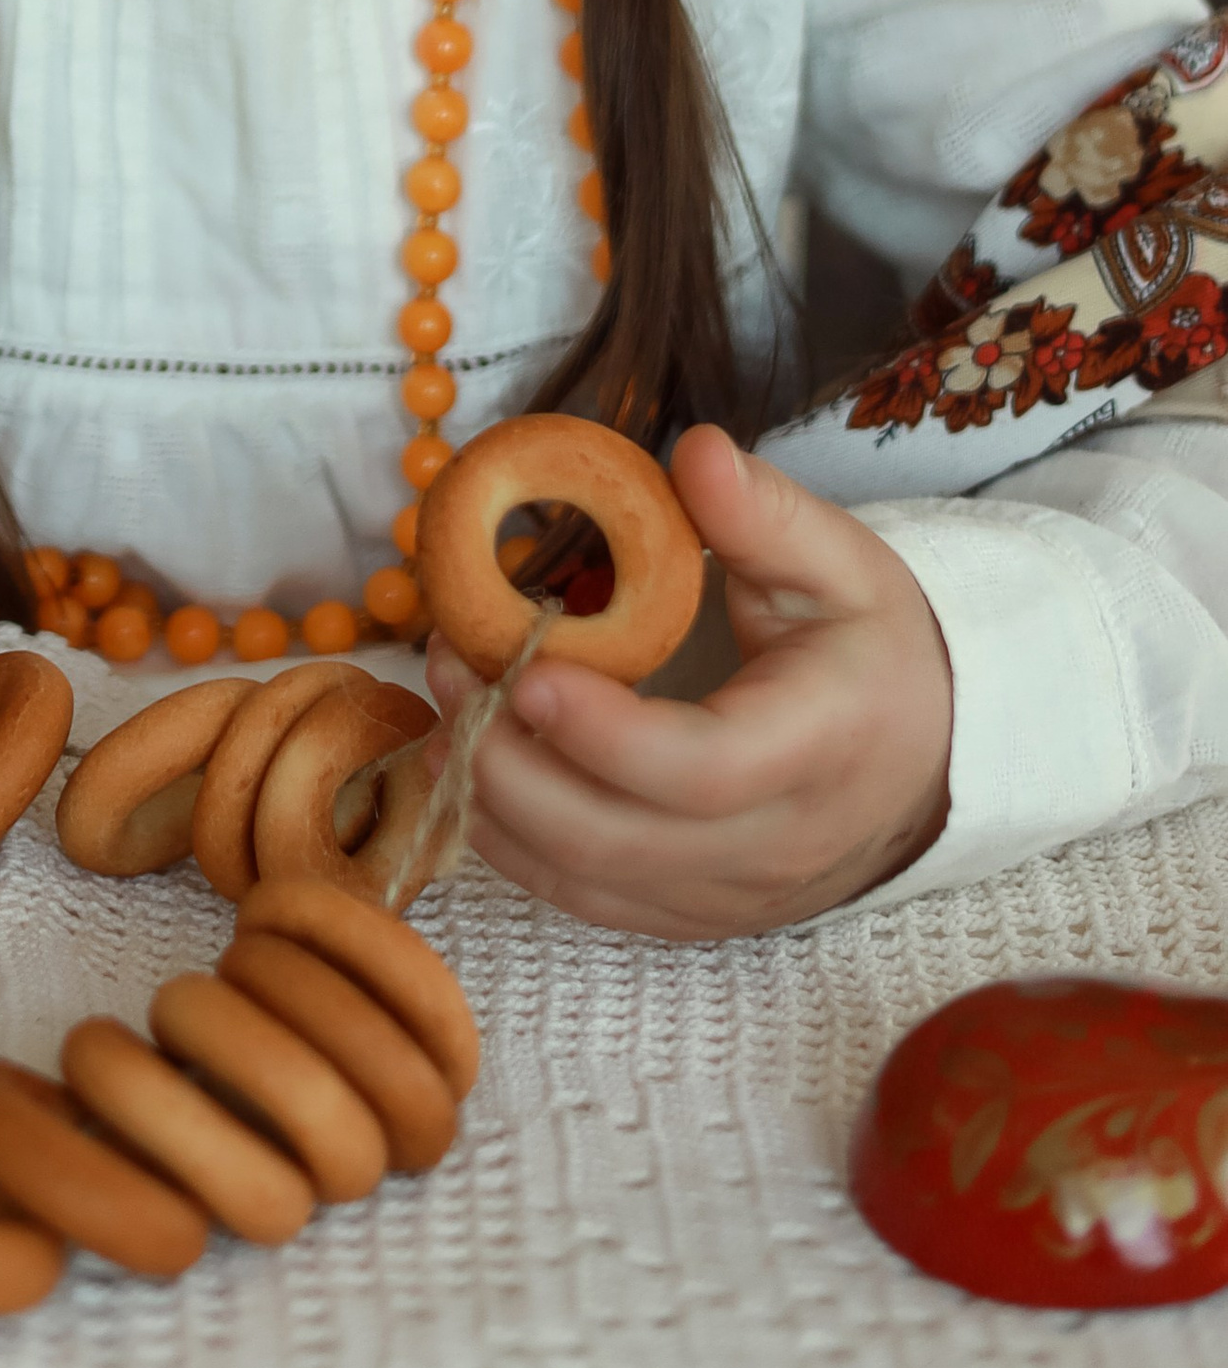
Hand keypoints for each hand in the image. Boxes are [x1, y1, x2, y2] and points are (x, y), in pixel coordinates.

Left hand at [420, 424, 953, 938]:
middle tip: (448, 663)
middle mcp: (774, 844)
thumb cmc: (872, 650)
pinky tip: (471, 766)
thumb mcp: (844, 563)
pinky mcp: (690, 915)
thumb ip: (766, 513)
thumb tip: (695, 452)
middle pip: (618, 841)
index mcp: (820, 746)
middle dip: (509, 760)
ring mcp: (729, 895)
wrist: (923, 759)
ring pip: (586, 881)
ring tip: (445, 700)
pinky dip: (513, 843)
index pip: (701, 770)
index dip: (602, 732)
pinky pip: (585, 901)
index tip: (522, 666)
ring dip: (493, 799)